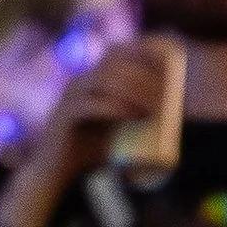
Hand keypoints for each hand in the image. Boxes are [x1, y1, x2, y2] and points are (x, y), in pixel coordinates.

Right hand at [33, 40, 172, 170]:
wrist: (57, 171)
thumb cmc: (90, 152)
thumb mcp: (118, 131)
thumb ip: (136, 119)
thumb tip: (169, 118)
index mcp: (91, 79)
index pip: (118, 55)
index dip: (143, 57)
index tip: (169, 71)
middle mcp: (80, 81)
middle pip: (115, 65)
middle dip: (143, 77)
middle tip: (166, 94)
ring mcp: (71, 96)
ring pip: (104, 80)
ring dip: (132, 91)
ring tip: (153, 106)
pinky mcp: (65, 114)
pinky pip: (92, 104)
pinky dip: (115, 108)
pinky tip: (133, 116)